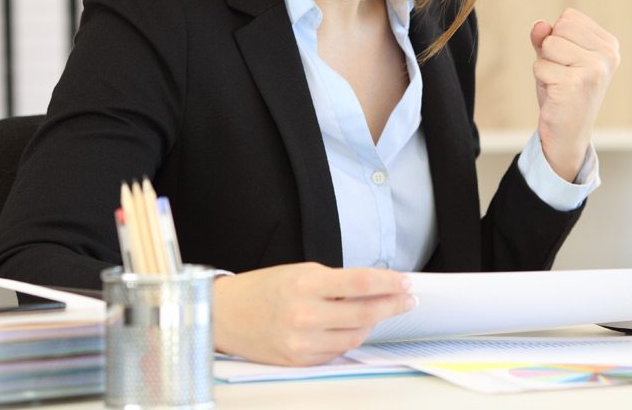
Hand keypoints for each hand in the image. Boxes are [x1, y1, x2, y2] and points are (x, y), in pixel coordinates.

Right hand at [211, 262, 414, 365]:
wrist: (224, 315)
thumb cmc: (262, 289)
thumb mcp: (299, 271)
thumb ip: (335, 282)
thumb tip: (372, 288)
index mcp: (306, 284)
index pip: (361, 283)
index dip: (389, 282)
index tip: (406, 282)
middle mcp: (305, 314)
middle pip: (365, 313)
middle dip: (393, 305)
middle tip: (408, 300)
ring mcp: (302, 342)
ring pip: (354, 337)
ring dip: (370, 323)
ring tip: (375, 311)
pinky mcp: (299, 361)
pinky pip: (336, 352)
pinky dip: (347, 339)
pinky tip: (348, 327)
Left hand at [530, 8, 619, 180]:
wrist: (568, 133)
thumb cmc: (562, 91)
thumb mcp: (554, 58)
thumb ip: (546, 38)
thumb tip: (539, 26)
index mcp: (609, 44)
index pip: (569, 18)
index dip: (558, 38)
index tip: (568, 62)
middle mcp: (608, 54)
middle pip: (560, 27)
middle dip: (550, 50)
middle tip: (562, 75)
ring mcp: (595, 68)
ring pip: (549, 45)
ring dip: (545, 65)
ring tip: (559, 84)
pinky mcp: (576, 82)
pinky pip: (540, 66)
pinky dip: (542, 80)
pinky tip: (557, 95)